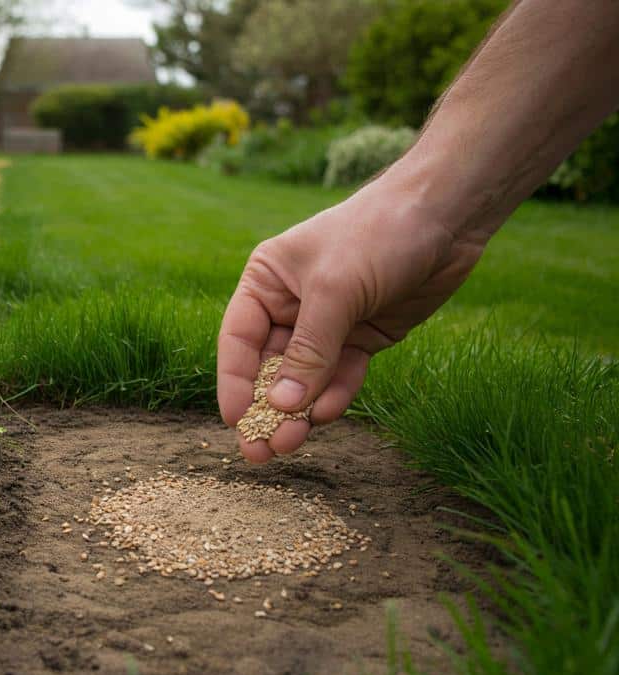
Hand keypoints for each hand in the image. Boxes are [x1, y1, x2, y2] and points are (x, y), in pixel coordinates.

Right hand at [217, 176, 487, 462]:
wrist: (446, 216)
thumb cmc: (377, 234)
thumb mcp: (335, 290)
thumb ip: (309, 350)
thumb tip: (282, 404)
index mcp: (266, 282)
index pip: (238, 340)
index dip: (234, 382)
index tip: (235, 421)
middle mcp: (290, 306)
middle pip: (268, 367)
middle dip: (265, 408)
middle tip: (260, 451)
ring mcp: (328, 325)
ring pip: (304, 379)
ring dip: (298, 411)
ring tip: (291, 443)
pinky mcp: (362, 338)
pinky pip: (341, 376)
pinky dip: (333, 396)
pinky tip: (325, 415)